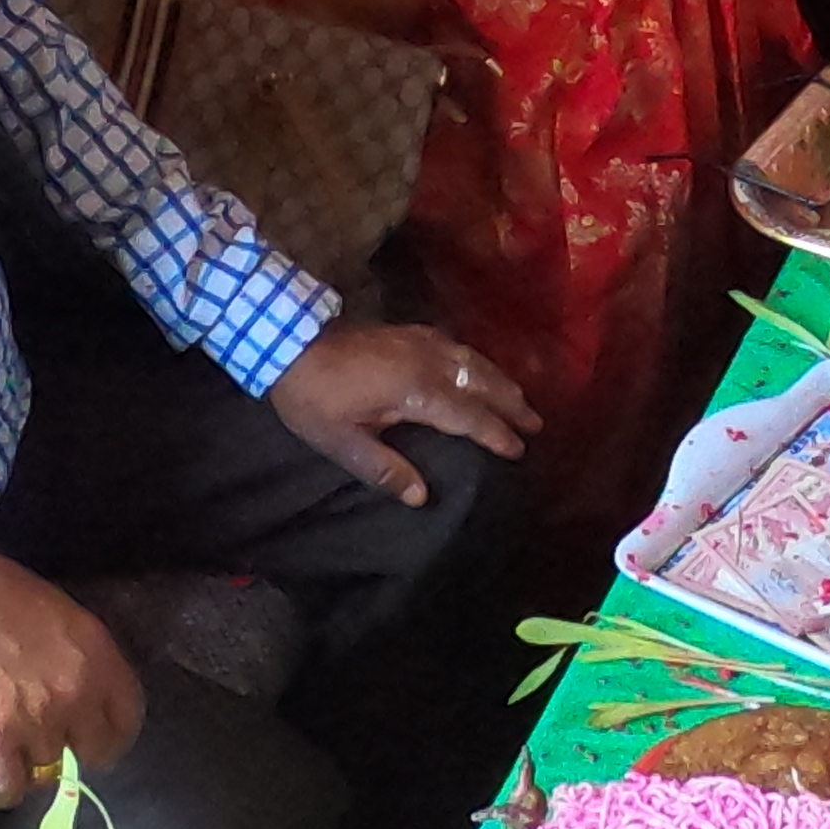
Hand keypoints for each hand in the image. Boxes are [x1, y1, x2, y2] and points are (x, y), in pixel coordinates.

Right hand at [0, 542, 143, 809]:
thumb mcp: (56, 613)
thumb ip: (77, 656)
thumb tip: (83, 692)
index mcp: (97, 653)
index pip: (128, 716)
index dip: (110, 731)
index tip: (91, 735)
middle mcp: (78, 692)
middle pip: (95, 751)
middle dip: (73, 749)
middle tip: (46, 740)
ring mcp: (37, 721)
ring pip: (46, 771)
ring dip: (27, 762)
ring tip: (4, 742)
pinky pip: (7, 790)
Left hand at [266, 322, 539, 504]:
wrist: (291, 343)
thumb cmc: (315, 400)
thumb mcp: (342, 443)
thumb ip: (384, 469)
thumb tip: (421, 497)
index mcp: (415, 391)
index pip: (469, 415)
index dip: (496, 433)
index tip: (520, 450)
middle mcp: (428, 362)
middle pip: (482, 382)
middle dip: (512, 403)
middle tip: (537, 424)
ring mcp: (421, 341)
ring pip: (474, 360)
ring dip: (501, 380)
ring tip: (521, 398)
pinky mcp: (410, 331)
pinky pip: (458, 347)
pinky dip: (479, 361)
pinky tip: (482, 368)